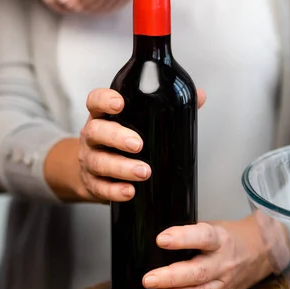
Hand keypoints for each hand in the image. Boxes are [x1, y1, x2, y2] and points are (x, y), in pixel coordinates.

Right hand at [78, 87, 205, 202]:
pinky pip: (100, 188)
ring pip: (99, 162)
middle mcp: (92, 136)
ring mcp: (89, 160)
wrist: (90, 171)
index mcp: (103, 116)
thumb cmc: (118, 140)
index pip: (95, 101)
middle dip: (117, 137)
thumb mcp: (134, 121)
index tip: (119, 102)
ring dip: (121, 167)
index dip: (104, 99)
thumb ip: (166, 107)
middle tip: (138, 144)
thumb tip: (199, 97)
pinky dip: (115, 190)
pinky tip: (129, 191)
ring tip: (144, 172)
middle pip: (96, 131)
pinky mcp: (92, 184)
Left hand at [142, 216, 271, 288]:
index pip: (202, 237)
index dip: (182, 238)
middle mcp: (223, 262)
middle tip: (148, 279)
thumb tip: (160, 239)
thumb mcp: (213, 225)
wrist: (259, 251)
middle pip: (198, 272)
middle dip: (171, 277)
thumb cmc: (228, 237)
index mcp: (219, 239)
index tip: (161, 240)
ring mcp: (224, 282)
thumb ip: (190, 233)